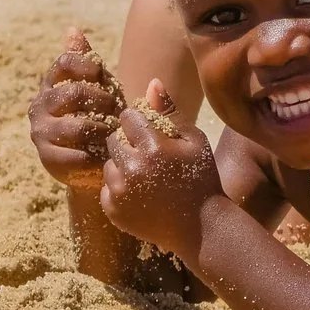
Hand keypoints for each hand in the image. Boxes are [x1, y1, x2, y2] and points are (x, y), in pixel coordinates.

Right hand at [31, 27, 125, 192]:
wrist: (93, 159)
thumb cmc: (99, 114)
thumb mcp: (97, 86)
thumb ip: (86, 60)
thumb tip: (72, 29)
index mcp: (51, 84)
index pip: (64, 62)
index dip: (87, 66)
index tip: (104, 76)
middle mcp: (39, 106)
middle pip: (74, 93)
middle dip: (104, 100)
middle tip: (117, 109)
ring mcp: (41, 133)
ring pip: (78, 126)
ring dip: (104, 129)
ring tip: (114, 133)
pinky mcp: (48, 159)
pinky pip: (78, 155)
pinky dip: (98, 154)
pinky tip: (106, 153)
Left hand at [97, 78, 223, 259]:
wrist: (200, 228)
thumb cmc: (202, 179)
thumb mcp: (195, 142)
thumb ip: (170, 112)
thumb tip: (151, 82)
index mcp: (153, 148)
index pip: (128, 117)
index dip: (141, 123)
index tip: (154, 136)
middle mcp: (132, 168)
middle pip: (114, 139)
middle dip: (129, 144)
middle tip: (150, 157)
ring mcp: (120, 192)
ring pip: (108, 164)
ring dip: (122, 166)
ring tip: (147, 177)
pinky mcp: (112, 209)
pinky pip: (106, 187)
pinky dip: (119, 189)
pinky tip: (142, 194)